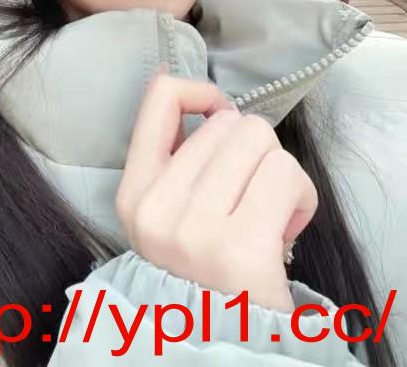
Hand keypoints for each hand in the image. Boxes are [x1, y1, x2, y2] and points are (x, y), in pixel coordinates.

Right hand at [115, 69, 317, 311]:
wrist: (223, 341)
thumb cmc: (207, 271)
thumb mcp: (169, 215)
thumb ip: (179, 159)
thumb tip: (211, 101)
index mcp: (134, 194)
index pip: (159, 99)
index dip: (200, 93)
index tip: (219, 117)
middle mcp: (156, 208)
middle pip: (230, 122)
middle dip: (254, 152)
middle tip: (250, 198)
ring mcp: (194, 229)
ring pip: (260, 139)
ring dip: (280, 173)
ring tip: (268, 214)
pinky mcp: (240, 247)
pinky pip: (285, 174)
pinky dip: (300, 196)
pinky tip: (286, 230)